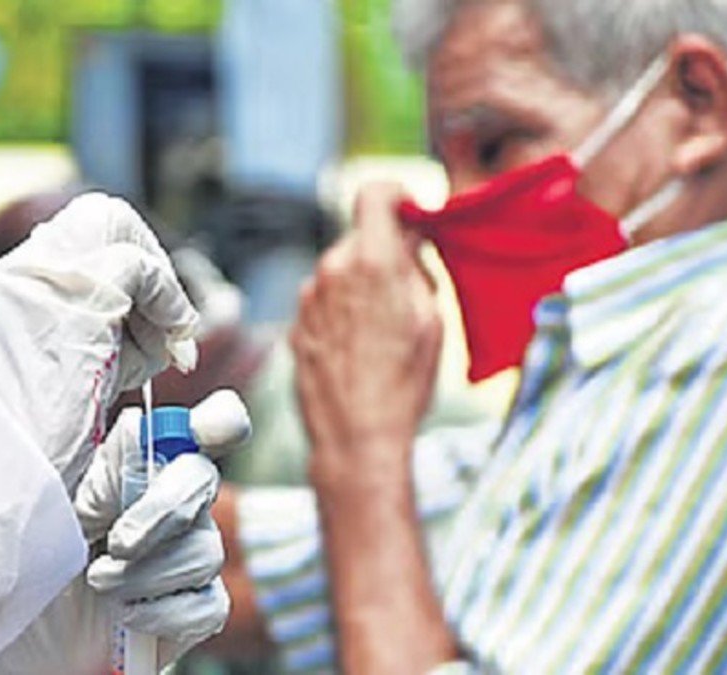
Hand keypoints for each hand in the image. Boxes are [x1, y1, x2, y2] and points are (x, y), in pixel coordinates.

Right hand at [0, 193, 199, 493]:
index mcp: (0, 298)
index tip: (147, 331)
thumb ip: (96, 337)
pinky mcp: (67, 299)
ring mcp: (33, 281)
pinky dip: (169, 305)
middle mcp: (9, 280)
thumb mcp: (64, 381)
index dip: (128, 273)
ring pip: (119, 229)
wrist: (7, 498)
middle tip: (166, 333)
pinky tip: (172, 352)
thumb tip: (151, 316)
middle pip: (100, 218)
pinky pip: (140, 270)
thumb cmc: (39, 461)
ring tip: (160, 354)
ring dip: (158, 290)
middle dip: (150, 267)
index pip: (76, 239)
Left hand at [0, 390, 250, 672]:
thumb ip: (99, 467)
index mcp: (142, 460)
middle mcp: (175, 500)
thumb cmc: (32, 557)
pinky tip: (126, 613)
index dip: (219, 421)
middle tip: (117, 543)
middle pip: (202, 481)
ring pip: (205, 549)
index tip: (209, 432)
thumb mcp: (52, 502)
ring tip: (99, 583)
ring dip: (146, 572)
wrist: (28, 630)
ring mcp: (191, 553)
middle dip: (161, 511)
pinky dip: (163, 612)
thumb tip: (137, 433)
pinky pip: (207, 605)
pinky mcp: (198, 608)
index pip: (206, 424)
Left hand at [290, 183, 442, 489]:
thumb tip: (409, 241)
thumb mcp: (430, 320)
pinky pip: (324, 302)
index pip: (374, 194)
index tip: (411, 214)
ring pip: (340, 271)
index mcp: (371, 261)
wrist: (356, 437)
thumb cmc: (403, 385)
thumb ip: (416, 268)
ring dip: (361, 286)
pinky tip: (360, 348)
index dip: (396, 197)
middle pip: (360, 238)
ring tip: (384, 331)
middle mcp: (331, 271)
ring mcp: (307, 299)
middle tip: (410, 289)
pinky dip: (342, 312)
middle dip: (385, 253)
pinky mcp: (296, 325)